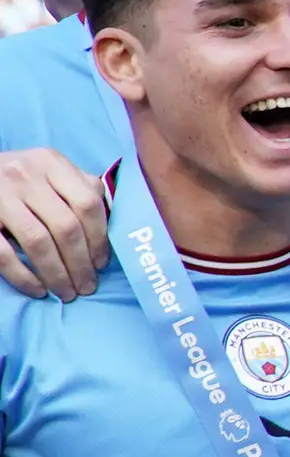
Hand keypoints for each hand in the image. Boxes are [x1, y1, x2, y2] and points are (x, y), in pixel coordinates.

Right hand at [0, 145, 108, 298]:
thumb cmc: (21, 177)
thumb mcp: (50, 172)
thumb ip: (79, 189)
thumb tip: (111, 226)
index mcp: (51, 163)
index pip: (88, 204)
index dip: (100, 239)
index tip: (102, 264)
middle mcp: (26, 176)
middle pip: (66, 227)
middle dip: (81, 264)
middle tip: (87, 287)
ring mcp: (0, 196)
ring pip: (37, 241)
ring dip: (57, 274)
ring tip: (66, 293)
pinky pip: (3, 253)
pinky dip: (23, 276)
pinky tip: (38, 290)